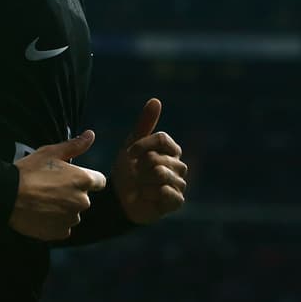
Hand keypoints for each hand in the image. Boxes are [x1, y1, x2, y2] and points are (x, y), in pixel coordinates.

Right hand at [9, 130, 107, 240]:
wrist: (8, 196)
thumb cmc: (29, 171)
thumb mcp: (51, 152)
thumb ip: (75, 145)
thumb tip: (90, 135)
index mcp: (83, 180)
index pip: (99, 181)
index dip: (86, 178)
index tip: (72, 178)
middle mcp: (82, 201)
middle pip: (83, 198)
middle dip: (72, 193)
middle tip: (51, 188)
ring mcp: (71, 219)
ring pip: (73, 213)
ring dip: (64, 209)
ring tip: (44, 202)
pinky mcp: (60, 232)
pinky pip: (63, 226)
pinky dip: (55, 222)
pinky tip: (41, 213)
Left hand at [112, 98, 186, 224]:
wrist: (120, 199)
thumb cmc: (127, 170)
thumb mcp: (132, 144)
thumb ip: (145, 123)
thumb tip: (156, 100)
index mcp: (171, 149)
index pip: (161, 139)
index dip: (142, 145)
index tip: (130, 154)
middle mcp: (179, 165)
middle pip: (157, 157)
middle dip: (139, 167)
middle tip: (136, 175)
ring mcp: (180, 183)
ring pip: (160, 174)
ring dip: (142, 181)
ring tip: (140, 185)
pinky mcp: (177, 201)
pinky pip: (165, 192)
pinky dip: (149, 194)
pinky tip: (146, 196)